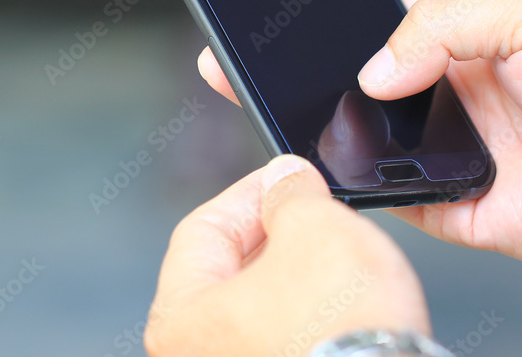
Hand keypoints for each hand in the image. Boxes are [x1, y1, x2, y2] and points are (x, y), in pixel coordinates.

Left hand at [144, 155, 429, 356]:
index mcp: (178, 320)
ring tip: (336, 259)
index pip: (203, 232)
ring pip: (259, 311)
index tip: (283, 181)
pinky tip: (343, 307)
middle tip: (313, 214)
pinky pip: (285, 341)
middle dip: (273, 237)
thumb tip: (285, 180)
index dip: (249, 195)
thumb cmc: (339, 336)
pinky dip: (308, 319)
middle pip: (227, 274)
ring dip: (294, 278)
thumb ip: (291, 193)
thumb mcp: (316, 227)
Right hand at [198, 0, 521, 269]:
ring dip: (324, 124)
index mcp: (462, 31)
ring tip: (276, 102)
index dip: (335, 8)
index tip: (289, 4)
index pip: (381, 12)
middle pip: (357, 75)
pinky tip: (323, 161)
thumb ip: (442, 23)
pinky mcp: (447, 202)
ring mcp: (442, 145)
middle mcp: (445, 88)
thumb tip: (373, 73)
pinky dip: (353, 183)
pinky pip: (384, 193)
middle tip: (256, 58)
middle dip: (310, 68)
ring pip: (362, 134)